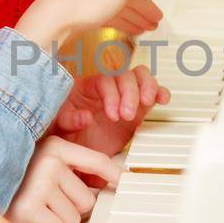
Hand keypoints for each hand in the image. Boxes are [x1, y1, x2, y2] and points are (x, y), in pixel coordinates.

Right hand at [7, 136, 120, 222]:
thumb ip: (70, 164)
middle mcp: (50, 162)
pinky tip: (30, 221)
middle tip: (50, 204)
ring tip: (37, 210)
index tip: (124, 182)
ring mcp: (40, 185)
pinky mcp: (30, 208)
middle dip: (71, 209)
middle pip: (88, 201)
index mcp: (56, 147)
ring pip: (73, 219)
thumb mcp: (39, 161)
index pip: (96, 161)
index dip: (114, 173)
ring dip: (57, 222)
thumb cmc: (13, 178)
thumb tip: (113, 175)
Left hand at [14, 0, 162, 50]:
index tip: (158, 17)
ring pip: (115, 9)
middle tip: (153, 26)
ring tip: (141, 31)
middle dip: (140, 13)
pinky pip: (102, 17)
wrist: (56, 16)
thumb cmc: (89, 1)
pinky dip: (114, 22)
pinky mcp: (79, 12)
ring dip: (129, 19)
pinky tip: (118, 29)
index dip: (148, 5)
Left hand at [52, 65, 168, 156]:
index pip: (104, 80)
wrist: (79, 146)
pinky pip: (152, 92)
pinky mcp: (138, 106)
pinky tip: (163, 100)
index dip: (111, 95)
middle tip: (126, 115)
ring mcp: (124, 94)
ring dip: (147, 87)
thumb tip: (85, 117)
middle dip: (129, 93)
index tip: (112, 115)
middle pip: (124, 75)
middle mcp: (108, 86)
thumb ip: (69, 120)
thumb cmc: (67, 132)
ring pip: (140, 76)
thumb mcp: (60, 127)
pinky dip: (160, 92)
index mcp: (87, 86)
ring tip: (147, 103)